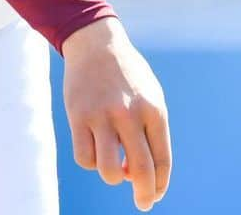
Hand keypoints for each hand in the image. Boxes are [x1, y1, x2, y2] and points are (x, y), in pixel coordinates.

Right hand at [61, 17, 170, 211]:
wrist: (95, 42)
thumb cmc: (126, 75)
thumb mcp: (149, 96)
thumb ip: (150, 132)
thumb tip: (138, 175)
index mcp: (153, 110)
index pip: (162, 161)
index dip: (159, 185)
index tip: (154, 195)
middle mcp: (129, 114)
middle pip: (141, 171)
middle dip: (144, 195)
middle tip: (142, 203)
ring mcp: (102, 115)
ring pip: (110, 171)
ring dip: (113, 176)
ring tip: (113, 163)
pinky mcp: (78, 115)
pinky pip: (84, 159)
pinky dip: (91, 161)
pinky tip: (94, 148)